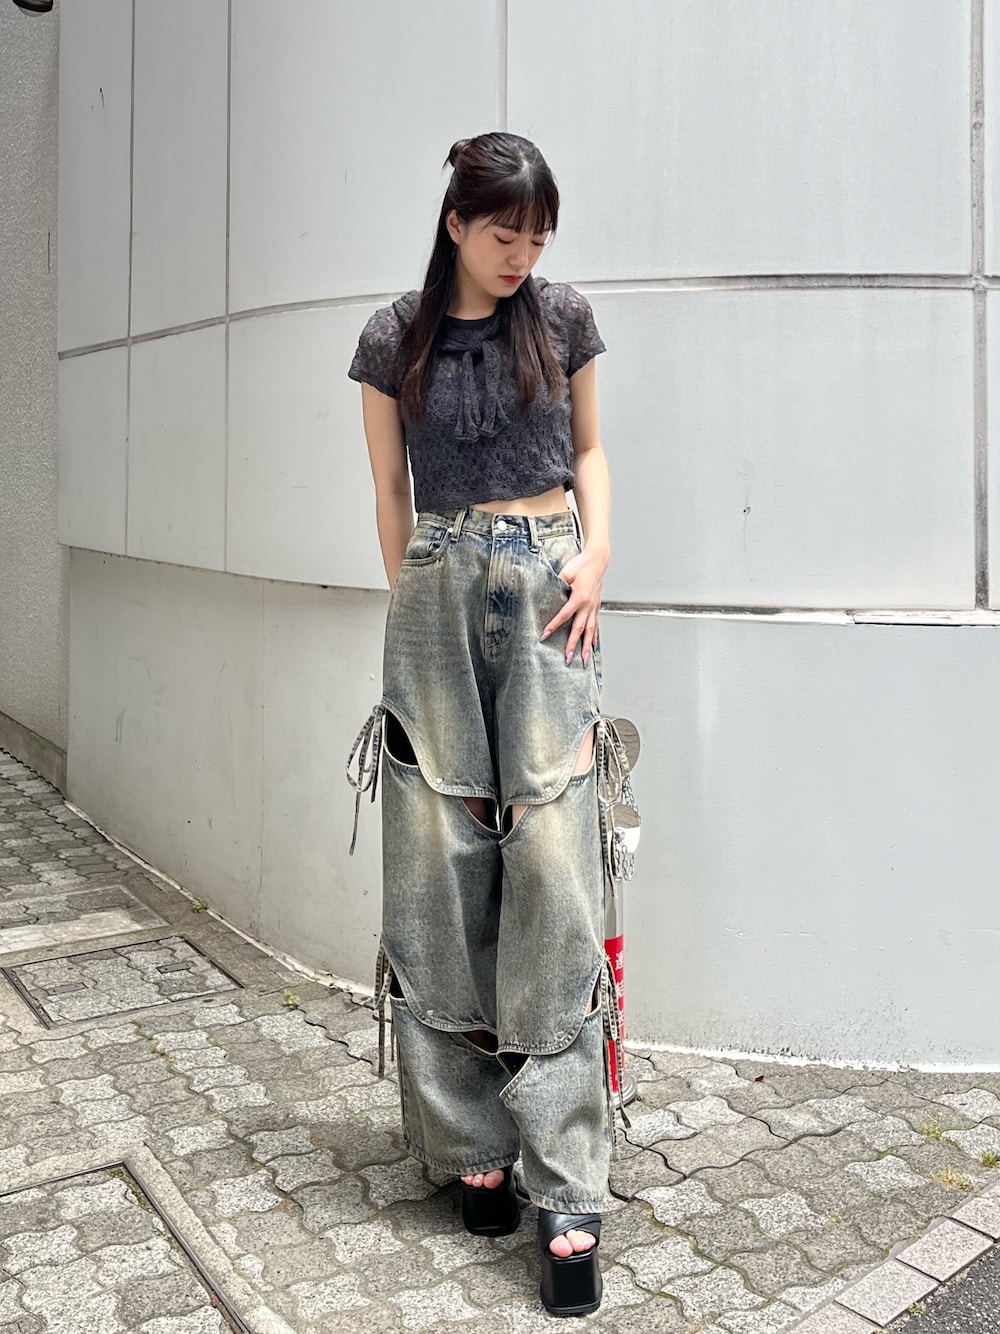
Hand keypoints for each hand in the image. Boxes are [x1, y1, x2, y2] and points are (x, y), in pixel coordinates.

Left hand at [540, 546, 607, 665]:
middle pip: (579, 628)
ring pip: (590, 630)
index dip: (553, 626)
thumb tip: (547, 594)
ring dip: (587, 646)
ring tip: (584, 659)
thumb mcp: (566, 573)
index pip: (564, 615)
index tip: (545, 635)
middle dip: (573, 644)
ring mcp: (594, 607)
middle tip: (568, 658)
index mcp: (579, 597)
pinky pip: (596, 624)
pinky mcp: (596, 606)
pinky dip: (594, 637)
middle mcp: (588, 605)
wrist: (597, 560)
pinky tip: (593, 646)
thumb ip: (557, 585)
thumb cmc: (582, 565)